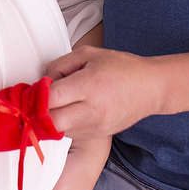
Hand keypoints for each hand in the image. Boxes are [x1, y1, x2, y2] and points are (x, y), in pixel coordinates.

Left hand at [46, 46, 161, 137]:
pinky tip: (70, 111)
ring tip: (59, 104)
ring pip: (59, 131)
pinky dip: (64, 125)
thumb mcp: (89, 54)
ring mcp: (96, 126)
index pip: (52, 98)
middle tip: (41, 101)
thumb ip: (60, 65)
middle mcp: (93, 109)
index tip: (36, 89)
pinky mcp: (98, 135)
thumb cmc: (121, 68)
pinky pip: (71, 135)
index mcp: (90, 85)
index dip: (38, 94)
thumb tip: (44, 81)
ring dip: (52, 119)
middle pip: (51, 121)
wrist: (151, 88)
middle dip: (40, 112)